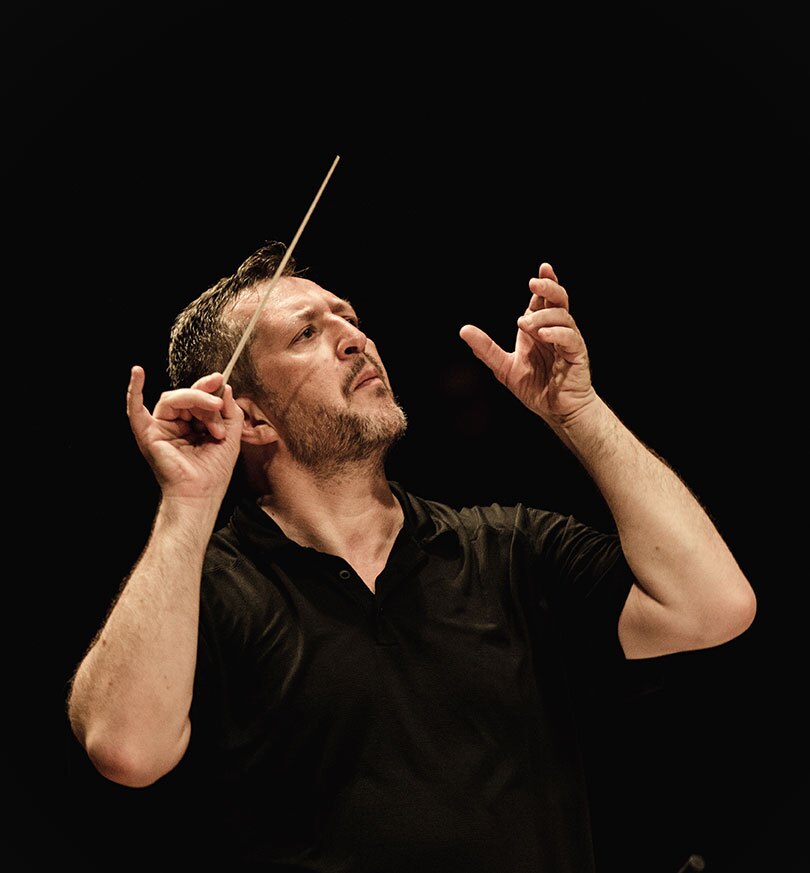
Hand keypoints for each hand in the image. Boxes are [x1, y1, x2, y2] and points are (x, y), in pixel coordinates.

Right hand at [126, 366, 243, 497]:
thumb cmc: (215, 471)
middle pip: (187, 397)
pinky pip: (135, 410)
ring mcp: (160, 428)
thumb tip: (223, 386)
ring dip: (196, 404)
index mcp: (192, 424)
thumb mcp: (231, 434)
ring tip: (213, 426)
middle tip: (219, 406)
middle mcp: (175, 424)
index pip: (198, 398)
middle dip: (205, 400)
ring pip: (174, 400)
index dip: (208, 388)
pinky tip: (137, 373)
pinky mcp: (148, 435)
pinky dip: (134, 390)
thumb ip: (230, 410)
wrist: (202, 494)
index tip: (219, 381)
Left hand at [459, 263, 595, 424]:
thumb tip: (463, 330)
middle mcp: (555, 331)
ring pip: (563, 317)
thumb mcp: (504, 368)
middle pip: (559, 300)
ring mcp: (568, 342)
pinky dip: (557, 333)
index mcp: (540, 329)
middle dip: (549, 288)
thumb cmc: (536, 388)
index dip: (545, 282)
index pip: (544, 300)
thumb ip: (486, 349)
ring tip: (523, 325)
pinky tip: (542, 334)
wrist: (556, 412)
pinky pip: (570, 338)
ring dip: (543, 316)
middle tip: (534, 283)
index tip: (542, 268)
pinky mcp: (576, 355)